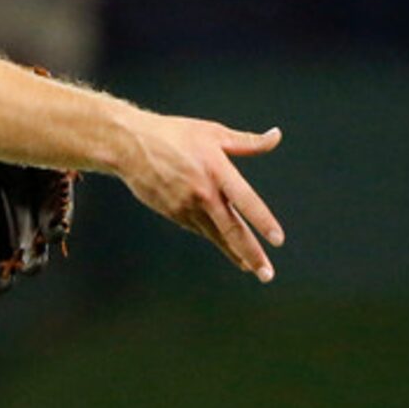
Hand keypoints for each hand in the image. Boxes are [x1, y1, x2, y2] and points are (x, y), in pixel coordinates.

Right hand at [117, 115, 284, 278]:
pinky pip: (200, 229)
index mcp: (217, 170)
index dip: (263, 222)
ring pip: (216, 235)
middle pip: (232, 229)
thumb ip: (248, 142)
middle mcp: (203, 193)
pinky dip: (215, 238)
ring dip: (234, 253)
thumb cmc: (173, 134)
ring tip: (250, 268)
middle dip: (251, 254)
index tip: (278, 240)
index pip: (246, 201)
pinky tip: (227, 247)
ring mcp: (186, 206)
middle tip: (267, 274)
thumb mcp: (213, 133)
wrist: (130, 146)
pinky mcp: (174, 213)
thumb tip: (276, 136)